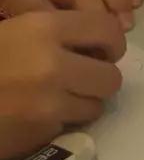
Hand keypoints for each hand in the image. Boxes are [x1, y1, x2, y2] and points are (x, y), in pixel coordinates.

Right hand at [0, 11, 124, 159]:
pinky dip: (60, 123)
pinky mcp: (41, 132)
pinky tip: (38, 116)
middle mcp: (53, 63)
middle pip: (111, 76)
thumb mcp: (15, 29)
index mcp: (44, 27)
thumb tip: (98, 43)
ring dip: (83, 104)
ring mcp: (49, 102)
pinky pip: (69, 126)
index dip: (111, 43)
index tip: (102, 52)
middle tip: (83, 80)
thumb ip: (55, 32)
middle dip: (100, 80)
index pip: (108, 29)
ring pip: (95, 106)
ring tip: (60, 99)